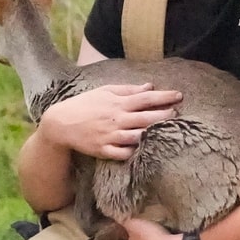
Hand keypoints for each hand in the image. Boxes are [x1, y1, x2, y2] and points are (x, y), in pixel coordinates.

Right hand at [37, 82, 181, 160]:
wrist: (60, 123)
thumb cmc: (84, 104)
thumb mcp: (105, 91)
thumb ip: (128, 90)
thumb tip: (149, 86)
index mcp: (118, 103)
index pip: (145, 98)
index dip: (164, 97)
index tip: (179, 95)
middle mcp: (116, 119)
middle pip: (146, 118)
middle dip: (164, 115)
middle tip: (178, 113)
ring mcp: (110, 136)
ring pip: (138, 136)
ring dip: (153, 134)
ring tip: (166, 131)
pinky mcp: (104, 150)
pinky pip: (123, 153)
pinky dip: (135, 151)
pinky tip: (145, 149)